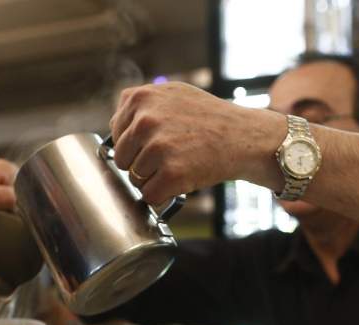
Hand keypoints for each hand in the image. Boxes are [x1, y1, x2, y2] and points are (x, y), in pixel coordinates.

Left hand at [109, 82, 285, 204]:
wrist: (244, 137)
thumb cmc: (210, 118)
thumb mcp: (173, 94)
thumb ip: (142, 105)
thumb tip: (114, 125)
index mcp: (140, 98)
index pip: (116, 134)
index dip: (135, 144)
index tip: (156, 144)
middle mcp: (145, 120)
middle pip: (122, 158)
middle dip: (141, 163)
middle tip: (170, 157)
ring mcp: (158, 147)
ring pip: (134, 179)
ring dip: (154, 179)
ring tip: (180, 165)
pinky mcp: (171, 173)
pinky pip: (149, 196)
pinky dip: (163, 195)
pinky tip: (182, 180)